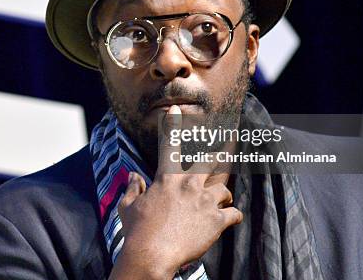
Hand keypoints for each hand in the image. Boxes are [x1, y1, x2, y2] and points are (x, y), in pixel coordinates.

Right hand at [109, 105, 242, 279]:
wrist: (151, 255)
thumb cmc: (136, 232)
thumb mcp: (128, 207)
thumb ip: (133, 188)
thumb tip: (133, 176)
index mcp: (167, 179)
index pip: (169, 144)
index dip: (173, 123)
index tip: (176, 108)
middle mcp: (188, 185)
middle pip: (210, 161)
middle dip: (219, 153)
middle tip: (227, 146)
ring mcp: (204, 202)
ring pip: (224, 189)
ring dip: (223, 195)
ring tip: (221, 202)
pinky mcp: (216, 221)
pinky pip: (234, 213)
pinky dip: (233, 216)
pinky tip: (230, 220)